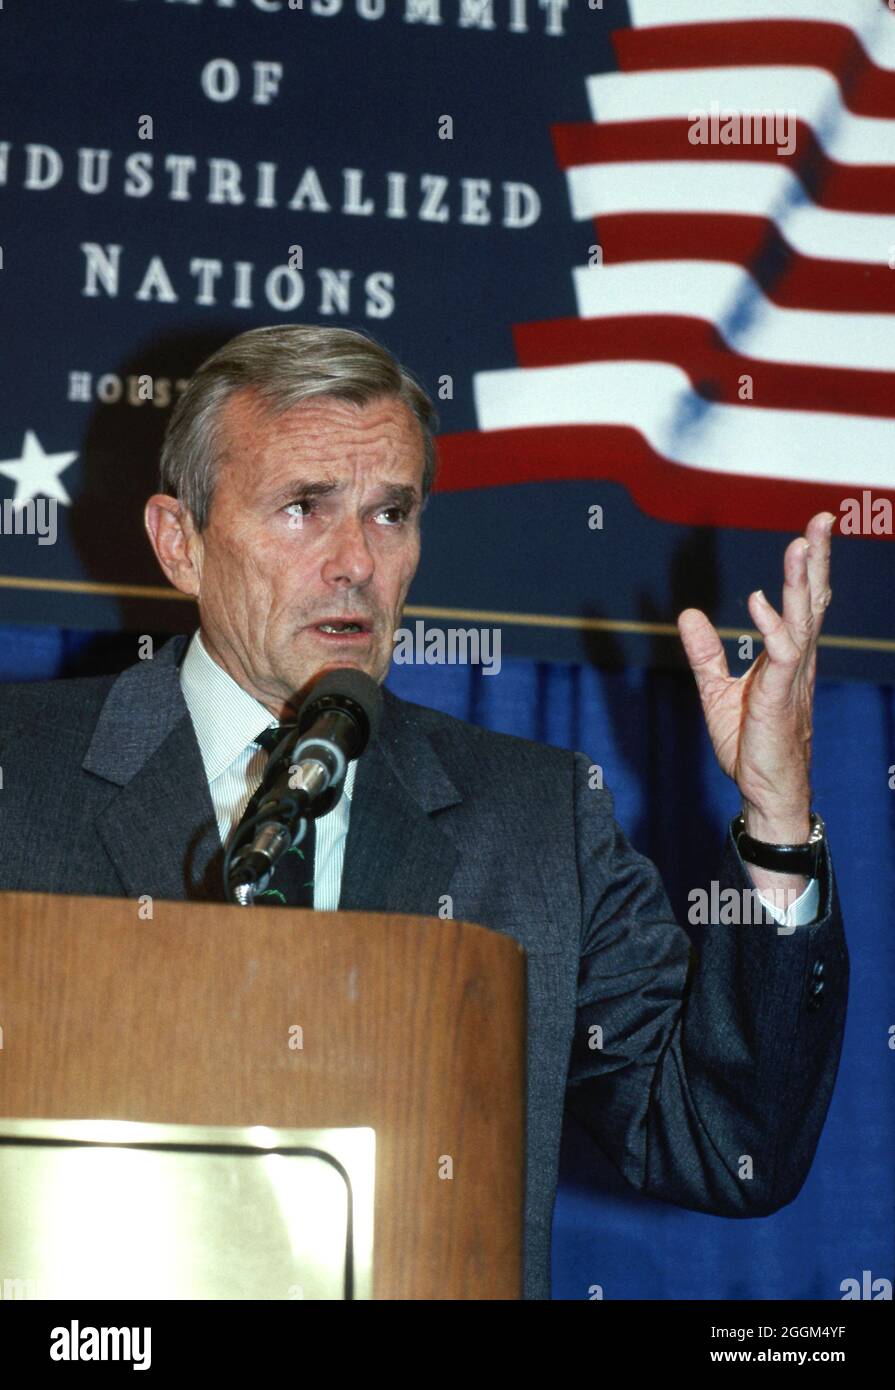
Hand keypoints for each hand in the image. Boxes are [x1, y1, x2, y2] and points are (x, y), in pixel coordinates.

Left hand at [676, 512, 834, 892]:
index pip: (802, 602)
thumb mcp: (717, 691)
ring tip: (798, 545)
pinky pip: (781, 656)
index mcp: (788, 657)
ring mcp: (791, 679)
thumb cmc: (751, 744)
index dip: (808, 566)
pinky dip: (771, 627)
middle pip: (812, 601)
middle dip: (816, 559)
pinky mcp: (779, 698)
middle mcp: (797, 661)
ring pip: (802, 620)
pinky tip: (757, 602)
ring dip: (800, 582)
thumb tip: (688, 614)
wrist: (764, 791)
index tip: (811, 529)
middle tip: (821, 519)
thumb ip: (704, 653)